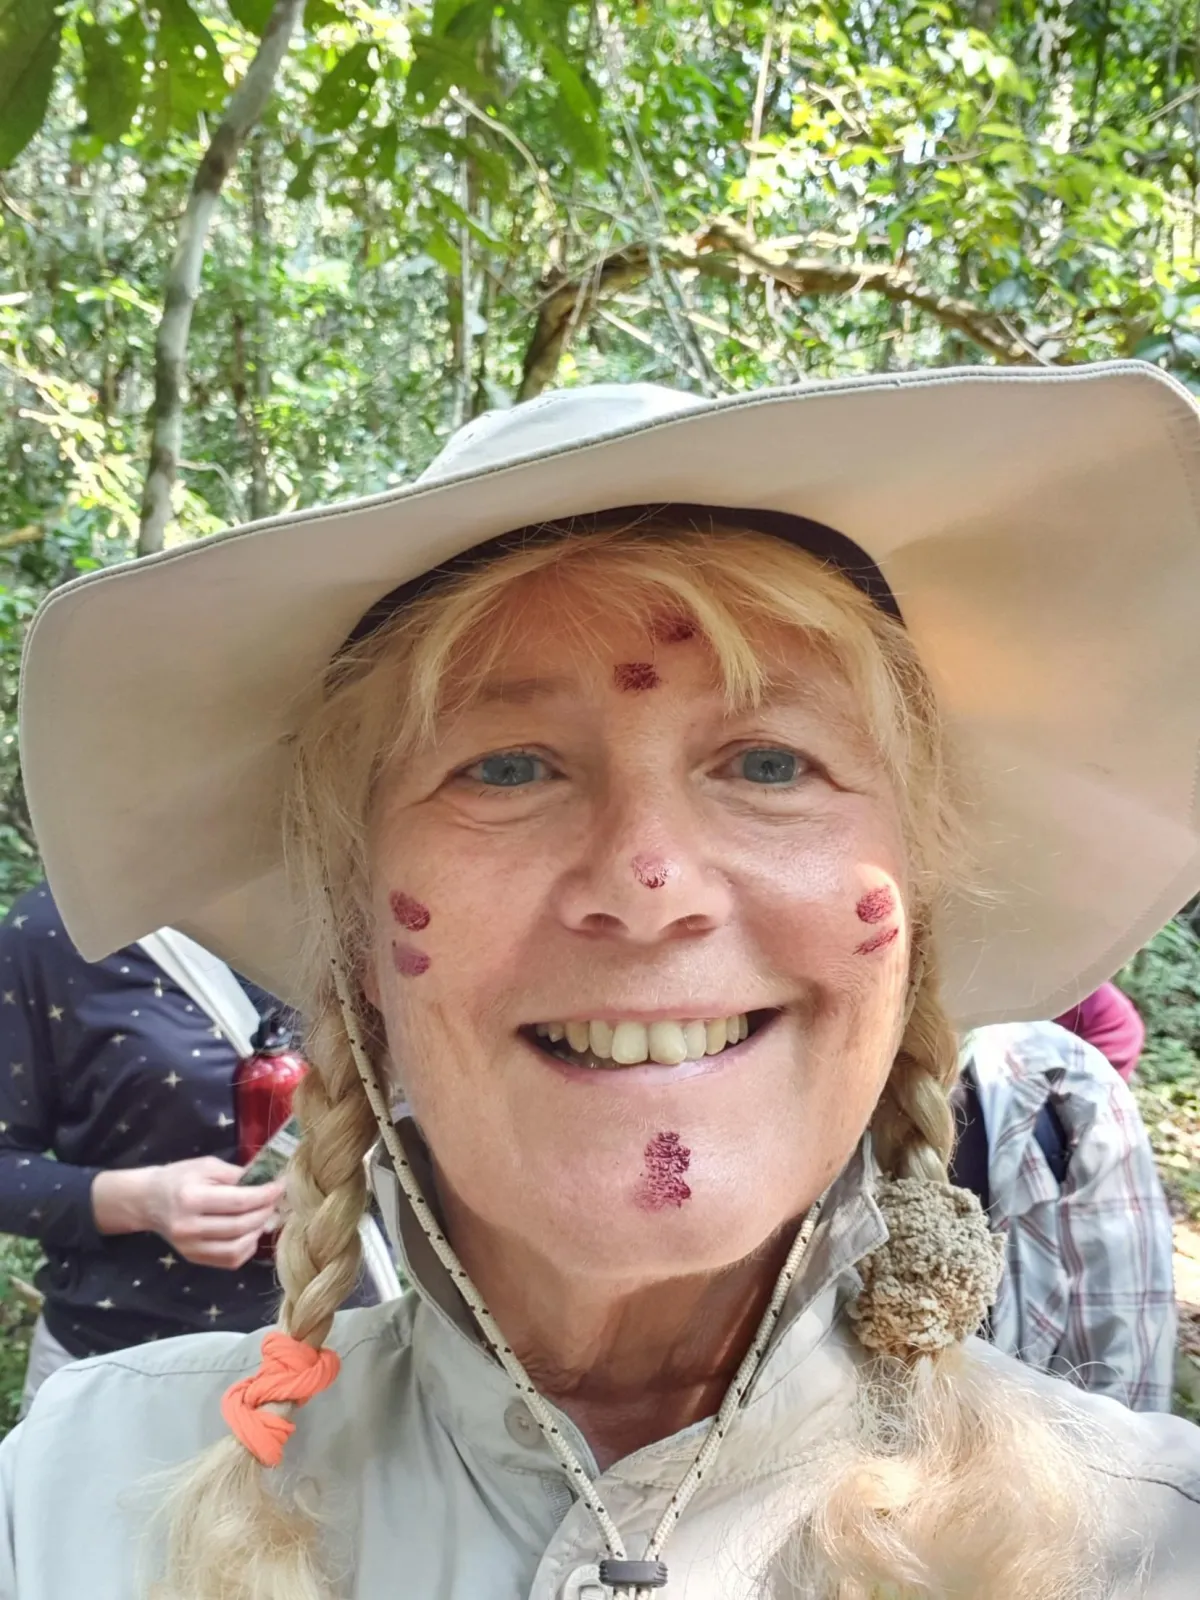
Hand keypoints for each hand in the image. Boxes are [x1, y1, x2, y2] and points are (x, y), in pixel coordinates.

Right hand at [93, 1159, 285, 1269]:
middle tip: (275, 1200)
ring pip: (237, 1248)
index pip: (238, 1202)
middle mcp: (189, 1227)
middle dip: (265, 1212)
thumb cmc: (179, 1178)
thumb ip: (236, 1174)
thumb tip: (267, 1182)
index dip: (265, 1195)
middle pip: (240, 1226)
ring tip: (263, 1215)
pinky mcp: (194, 1258)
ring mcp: (190, 1247)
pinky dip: (247, 1247)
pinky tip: (250, 1231)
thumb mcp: (206, 1166)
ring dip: (258, 1232)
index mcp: (191, 1199)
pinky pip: (230, 1261)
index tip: (281, 1186)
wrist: (148, 1201)